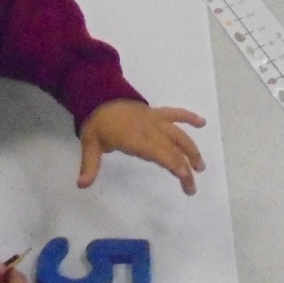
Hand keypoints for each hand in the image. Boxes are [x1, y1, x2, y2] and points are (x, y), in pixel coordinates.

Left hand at [78, 100, 205, 194]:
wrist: (99, 96)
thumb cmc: (96, 123)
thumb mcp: (89, 145)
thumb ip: (90, 166)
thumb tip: (81, 185)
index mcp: (137, 139)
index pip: (161, 154)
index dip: (176, 166)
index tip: (186, 180)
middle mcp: (150, 130)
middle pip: (173, 149)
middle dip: (186, 167)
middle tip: (192, 186)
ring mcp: (155, 120)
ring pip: (179, 134)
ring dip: (191, 149)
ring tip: (201, 165)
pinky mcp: (156, 113)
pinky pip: (176, 113)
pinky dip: (189, 117)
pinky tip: (201, 122)